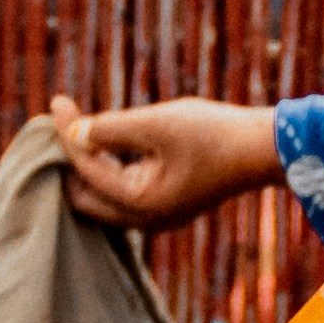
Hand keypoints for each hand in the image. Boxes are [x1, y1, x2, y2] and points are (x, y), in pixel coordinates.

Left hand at [50, 91, 279, 233]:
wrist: (267, 148)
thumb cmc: (215, 134)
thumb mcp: (158, 124)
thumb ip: (110, 128)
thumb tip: (72, 130)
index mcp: (140, 205)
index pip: (86, 170)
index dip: (67, 133)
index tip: (56, 102)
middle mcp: (146, 220)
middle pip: (85, 197)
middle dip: (69, 160)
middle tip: (60, 119)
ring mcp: (159, 215)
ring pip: (104, 196)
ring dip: (88, 163)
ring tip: (76, 125)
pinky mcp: (170, 202)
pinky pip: (124, 192)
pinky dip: (108, 168)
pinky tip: (104, 139)